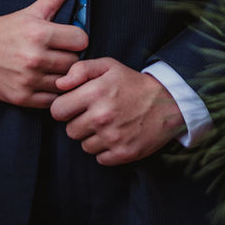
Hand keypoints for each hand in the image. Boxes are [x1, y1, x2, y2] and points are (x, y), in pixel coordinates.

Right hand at [0, 0, 87, 107]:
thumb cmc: (8, 27)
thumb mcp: (33, 9)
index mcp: (39, 33)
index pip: (82, 40)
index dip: (76, 38)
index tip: (67, 38)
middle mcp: (34, 58)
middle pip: (74, 62)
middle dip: (68, 57)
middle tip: (57, 53)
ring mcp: (28, 80)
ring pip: (65, 82)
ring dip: (62, 76)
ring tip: (51, 67)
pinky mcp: (22, 98)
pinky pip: (53, 100)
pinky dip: (52, 93)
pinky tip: (43, 81)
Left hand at [50, 57, 185, 164]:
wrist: (167, 103)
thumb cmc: (132, 83)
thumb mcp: (108, 66)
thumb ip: (80, 69)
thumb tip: (59, 85)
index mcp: (95, 93)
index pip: (57, 110)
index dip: (65, 107)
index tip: (76, 105)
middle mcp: (102, 116)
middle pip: (69, 131)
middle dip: (79, 122)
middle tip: (94, 114)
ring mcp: (112, 137)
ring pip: (84, 146)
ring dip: (92, 137)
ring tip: (108, 124)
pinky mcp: (123, 154)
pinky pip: (100, 158)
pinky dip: (105, 150)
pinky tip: (116, 136)